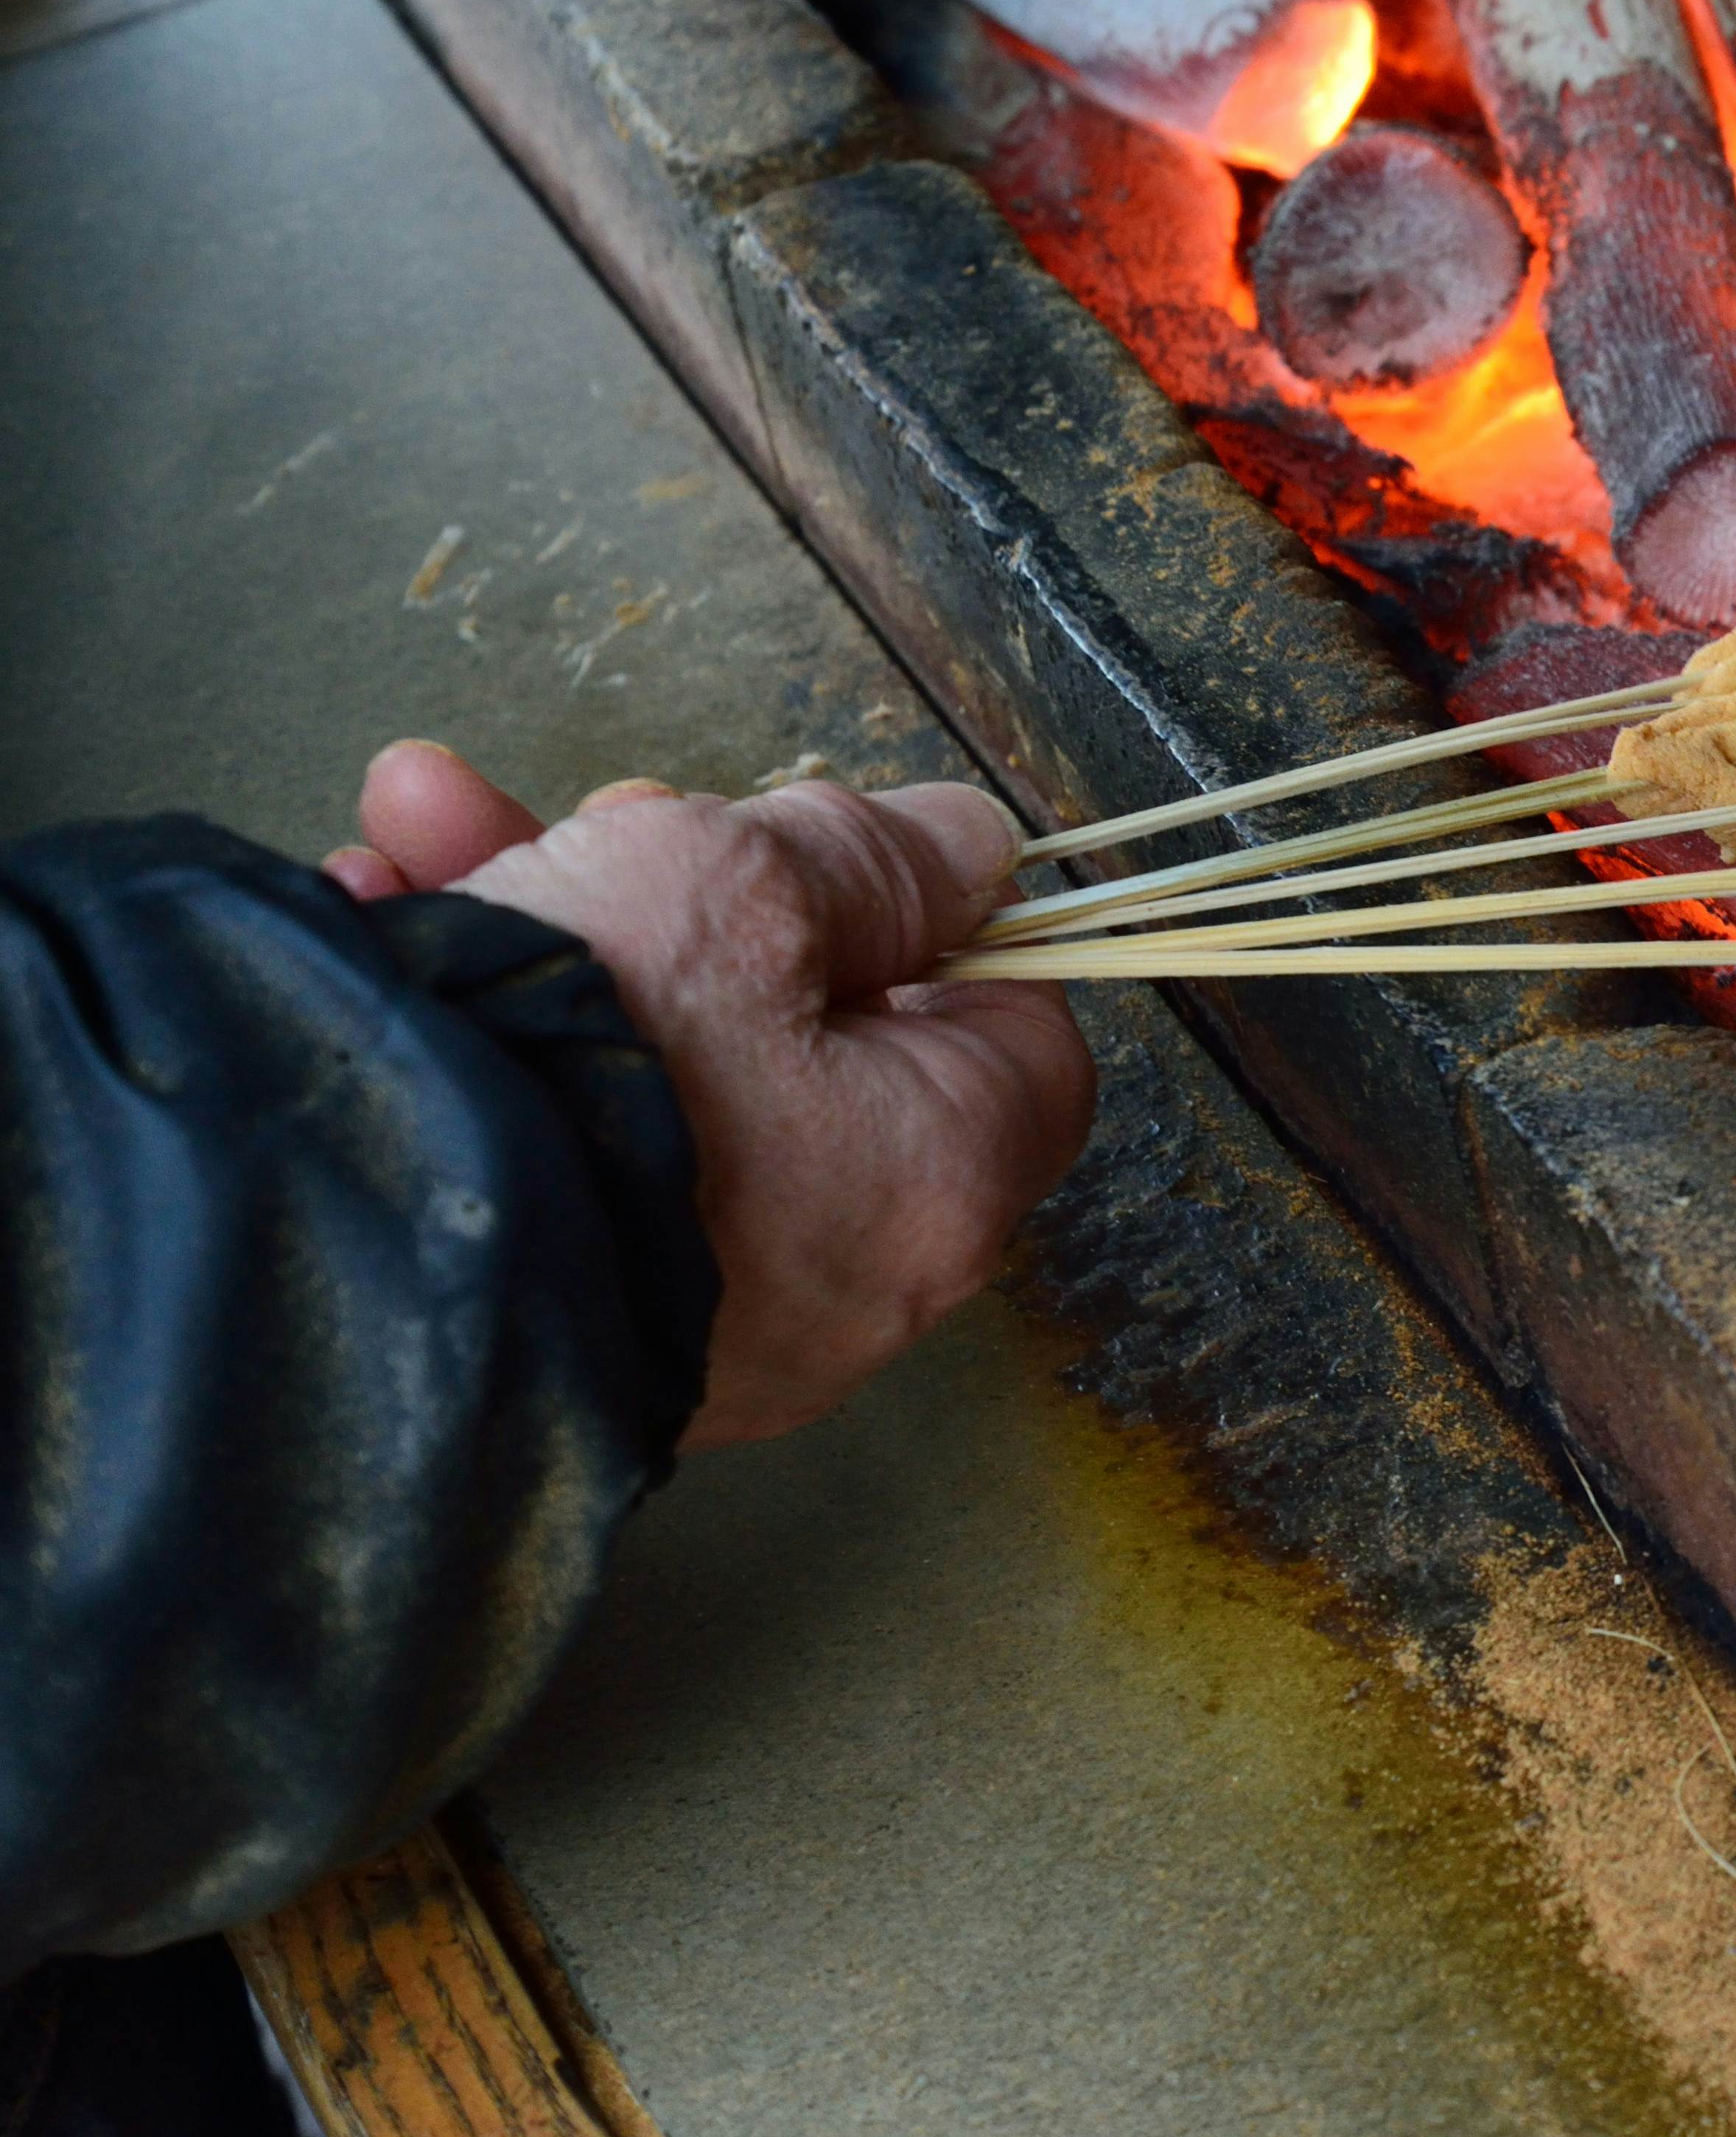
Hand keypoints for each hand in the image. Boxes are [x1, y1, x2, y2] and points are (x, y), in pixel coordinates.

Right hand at [328, 741, 1096, 1449]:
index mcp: (935, 1179)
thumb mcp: (741, 883)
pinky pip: (560, 1147)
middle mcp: (837, 1281)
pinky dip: (490, 1034)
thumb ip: (870, 859)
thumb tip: (968, 853)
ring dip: (561, 922)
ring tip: (433, 822)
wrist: (322, 1226)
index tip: (840, 852)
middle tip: (614, 811)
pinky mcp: (559, 1325)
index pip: (1013, 1036)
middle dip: (699, 892)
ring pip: (661, 1073)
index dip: (937, 921)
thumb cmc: (578, 1052)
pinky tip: (383, 916)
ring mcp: (694, 1318)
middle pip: (812, 1035)